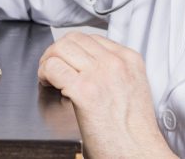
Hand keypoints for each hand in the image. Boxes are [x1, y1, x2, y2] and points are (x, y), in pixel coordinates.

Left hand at [38, 33, 177, 158]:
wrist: (140, 154)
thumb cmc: (135, 133)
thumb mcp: (132, 89)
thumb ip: (114, 72)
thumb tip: (87, 67)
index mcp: (129, 60)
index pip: (91, 38)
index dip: (73, 49)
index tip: (67, 61)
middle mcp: (116, 63)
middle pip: (73, 39)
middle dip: (57, 51)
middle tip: (52, 67)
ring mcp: (100, 75)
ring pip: (61, 49)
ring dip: (49, 61)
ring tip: (49, 77)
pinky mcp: (85, 91)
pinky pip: (53, 68)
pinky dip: (44, 74)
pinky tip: (48, 84)